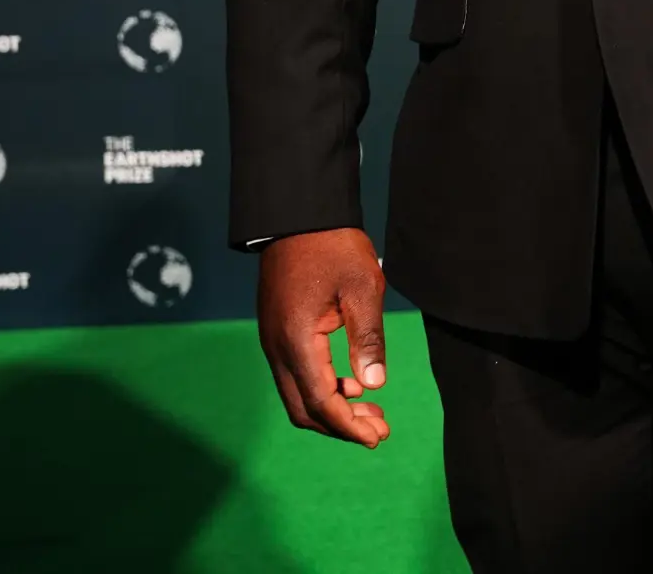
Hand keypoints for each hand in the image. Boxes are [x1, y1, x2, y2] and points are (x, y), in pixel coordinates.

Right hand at [258, 228, 390, 448]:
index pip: (321, 400)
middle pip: (303, 408)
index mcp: (296, 340)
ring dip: (332, 408)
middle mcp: (276, 347)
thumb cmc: (334, 246)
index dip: (348, 426)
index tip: (377, 438)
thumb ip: (368, 338)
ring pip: (297, 394)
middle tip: (380, 430)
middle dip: (341, 426)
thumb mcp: (363, 287)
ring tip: (373, 412)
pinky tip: (353, 384)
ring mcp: (272, 340)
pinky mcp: (277, 332)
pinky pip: (295, 375)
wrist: (298, 215)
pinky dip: (322, 388)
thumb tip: (373, 386)